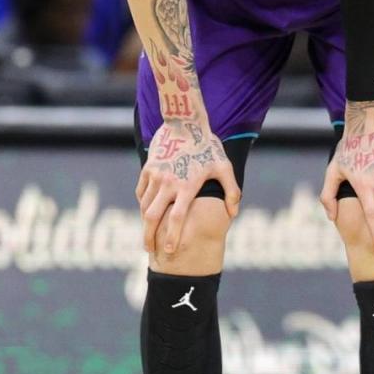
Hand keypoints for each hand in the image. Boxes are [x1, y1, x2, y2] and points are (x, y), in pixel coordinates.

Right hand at [137, 116, 239, 254]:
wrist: (185, 122)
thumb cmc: (208, 146)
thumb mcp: (225, 167)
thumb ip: (232, 192)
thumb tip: (233, 214)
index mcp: (187, 186)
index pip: (178, 218)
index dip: (173, 237)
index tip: (169, 251)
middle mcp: (169, 183)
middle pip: (153, 217)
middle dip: (149, 236)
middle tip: (149, 249)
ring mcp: (156, 175)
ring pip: (145, 205)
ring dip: (146, 221)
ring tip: (149, 232)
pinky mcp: (148, 168)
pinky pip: (141, 191)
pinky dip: (143, 203)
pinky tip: (147, 210)